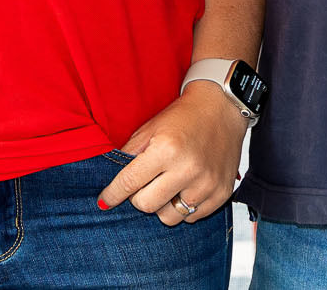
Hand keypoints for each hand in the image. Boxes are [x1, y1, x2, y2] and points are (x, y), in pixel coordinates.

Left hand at [95, 84, 246, 225]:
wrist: (222, 109)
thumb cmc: (183, 117)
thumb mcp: (150, 128)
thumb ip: (129, 153)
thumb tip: (112, 180)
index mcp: (166, 150)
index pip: (130, 182)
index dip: (113, 194)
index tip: (104, 201)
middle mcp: (187, 170)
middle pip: (147, 205)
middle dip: (138, 197)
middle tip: (143, 184)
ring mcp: (206, 184)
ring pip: (169, 217)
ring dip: (161, 205)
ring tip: (165, 186)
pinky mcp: (221, 194)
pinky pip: (192, 217)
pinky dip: (183, 208)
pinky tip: (184, 188)